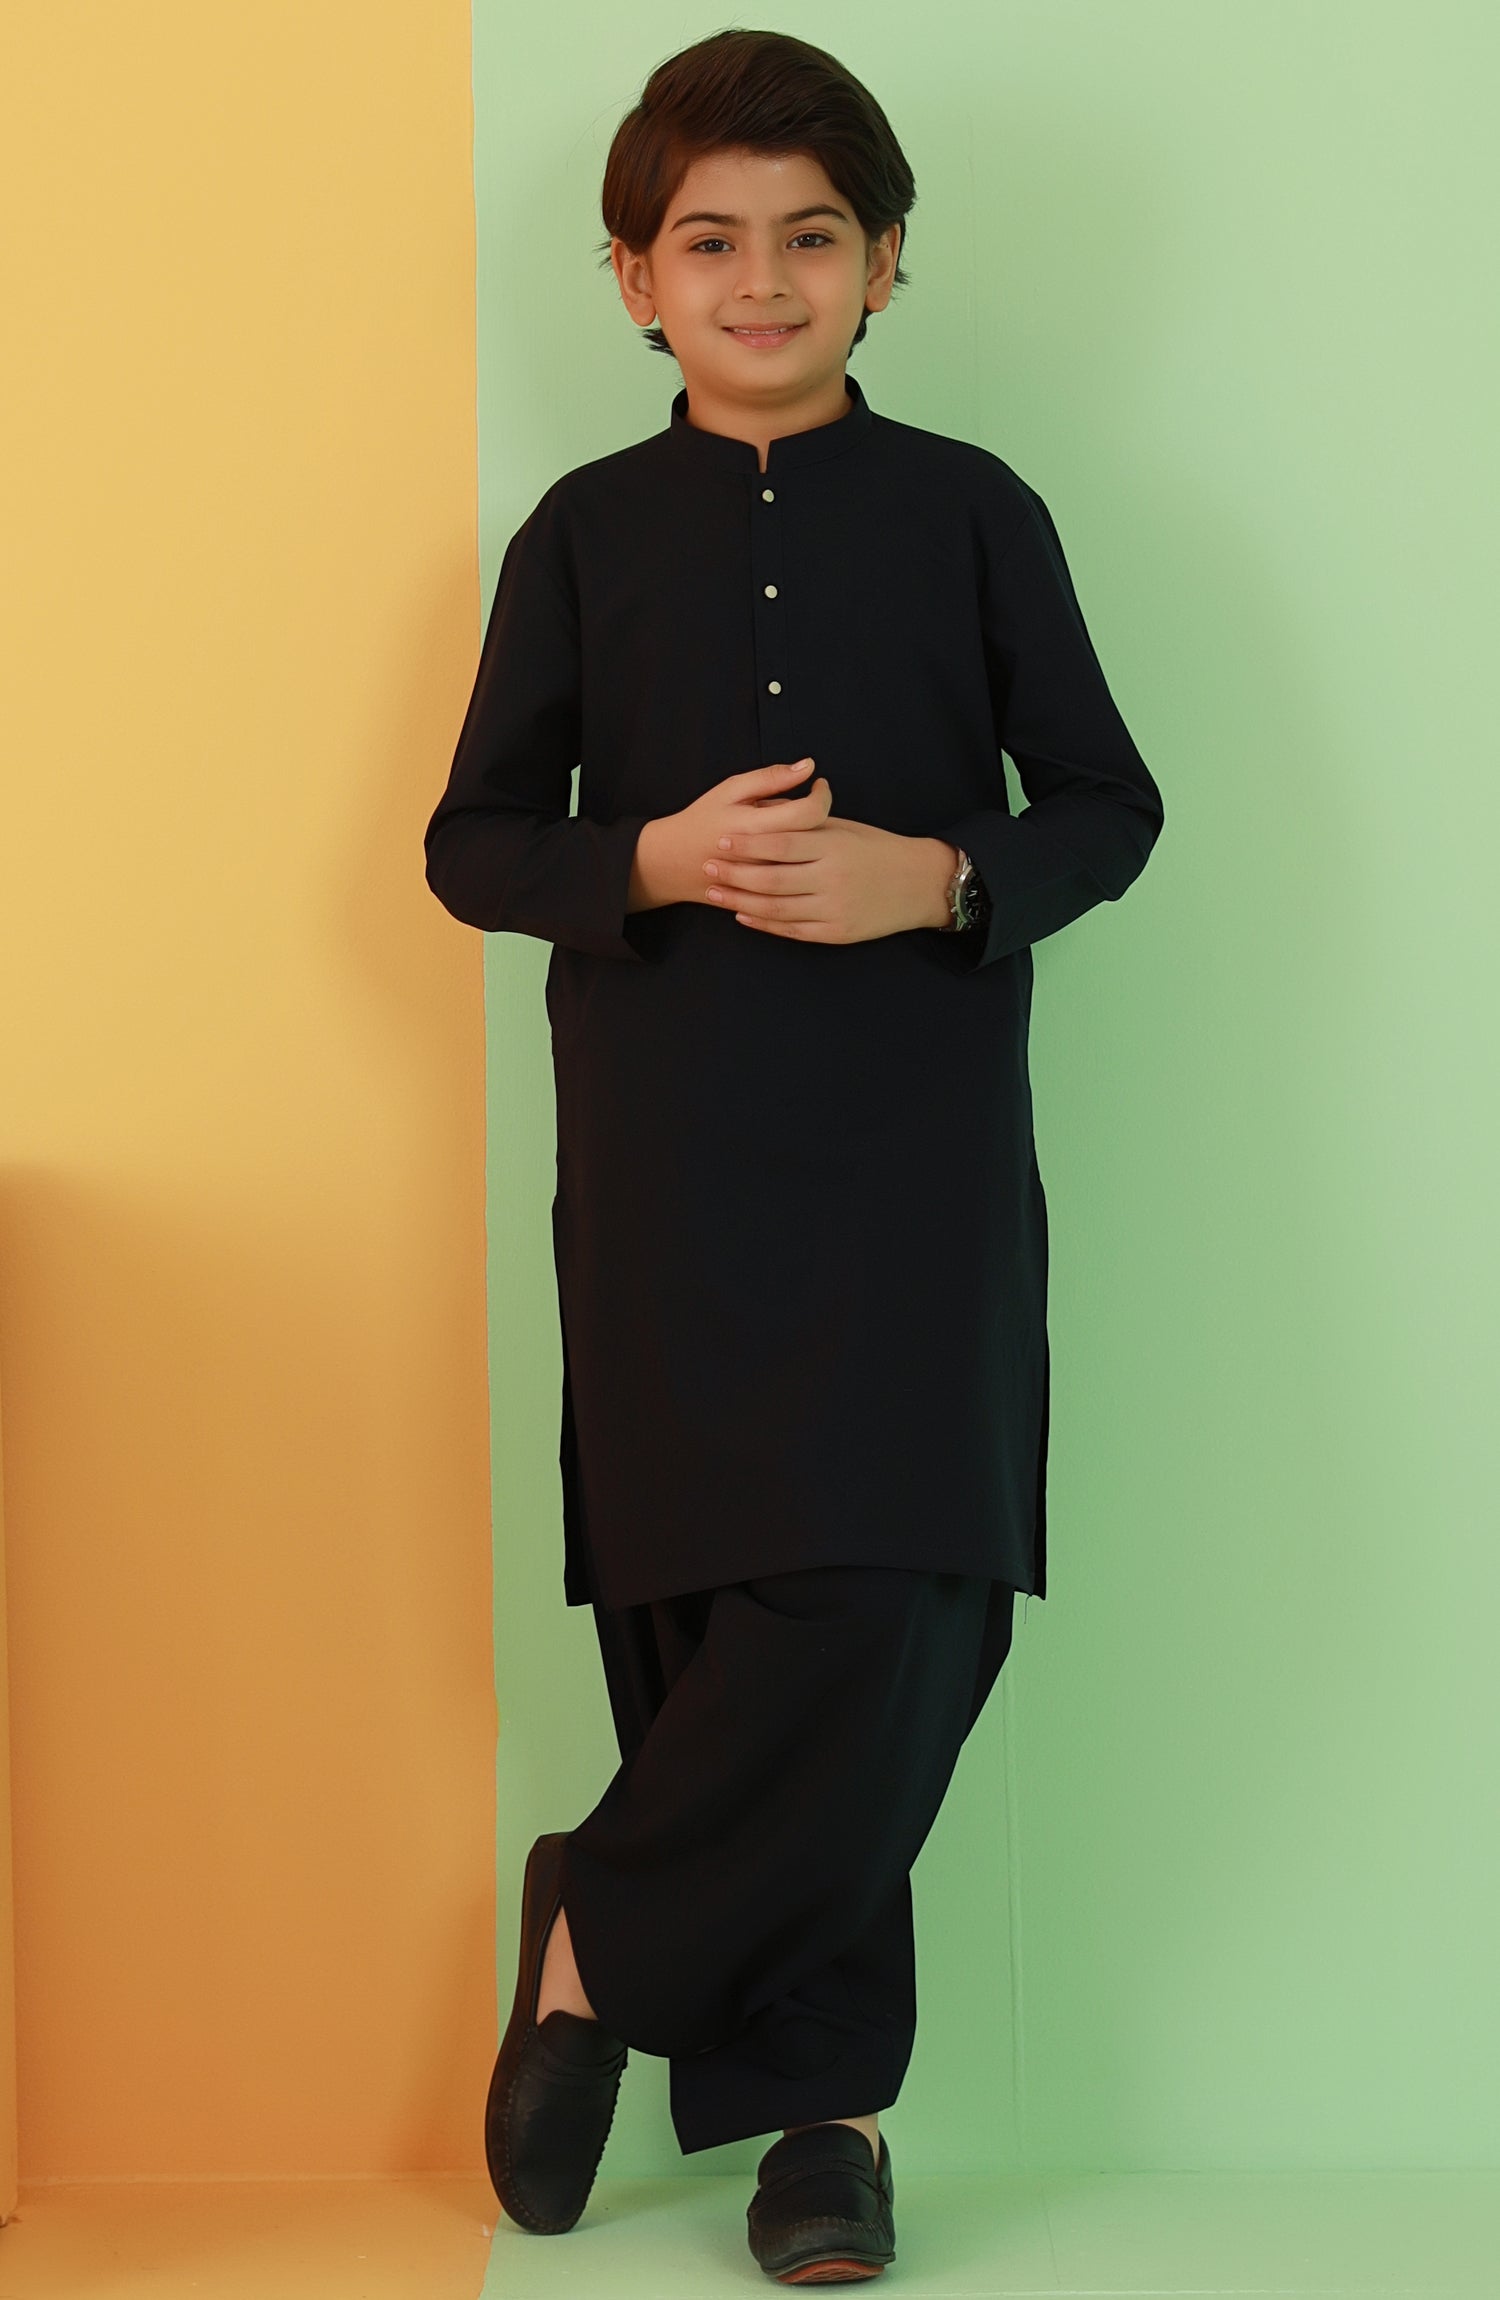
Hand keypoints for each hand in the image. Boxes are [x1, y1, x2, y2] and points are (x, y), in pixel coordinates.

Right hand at [628, 757, 830, 911]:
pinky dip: (801, 864)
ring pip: (808, 863)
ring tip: (795, 829)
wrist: (674, 862)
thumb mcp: (730, 790)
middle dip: (818, 818)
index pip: (808, 812)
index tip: (818, 785)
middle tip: (809, 805)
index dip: (822, 796)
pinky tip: (789, 851)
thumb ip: (770, 777)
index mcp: (755, 826)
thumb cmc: (704, 820)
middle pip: (814, 839)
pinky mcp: (765, 898)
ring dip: (811, 843)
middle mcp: (763, 858)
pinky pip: (797, 882)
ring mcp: (765, 883)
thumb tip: (808, 766)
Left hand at [704, 780, 956, 943]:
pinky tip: (743, 915)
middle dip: (734, 874)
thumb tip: (766, 808)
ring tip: (715, 892)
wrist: (920, 883)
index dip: (747, 843)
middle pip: (771, 878)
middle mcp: (832, 878)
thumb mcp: (845, 828)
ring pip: (777, 908)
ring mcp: (834, 908)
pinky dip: (764, 923)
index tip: (720, 839)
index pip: (780, 843)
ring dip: (740, 901)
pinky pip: (793, 930)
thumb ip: (807, 823)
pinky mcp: (837, 932)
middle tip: (706, 867)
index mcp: (833, 845)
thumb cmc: (878, 849)